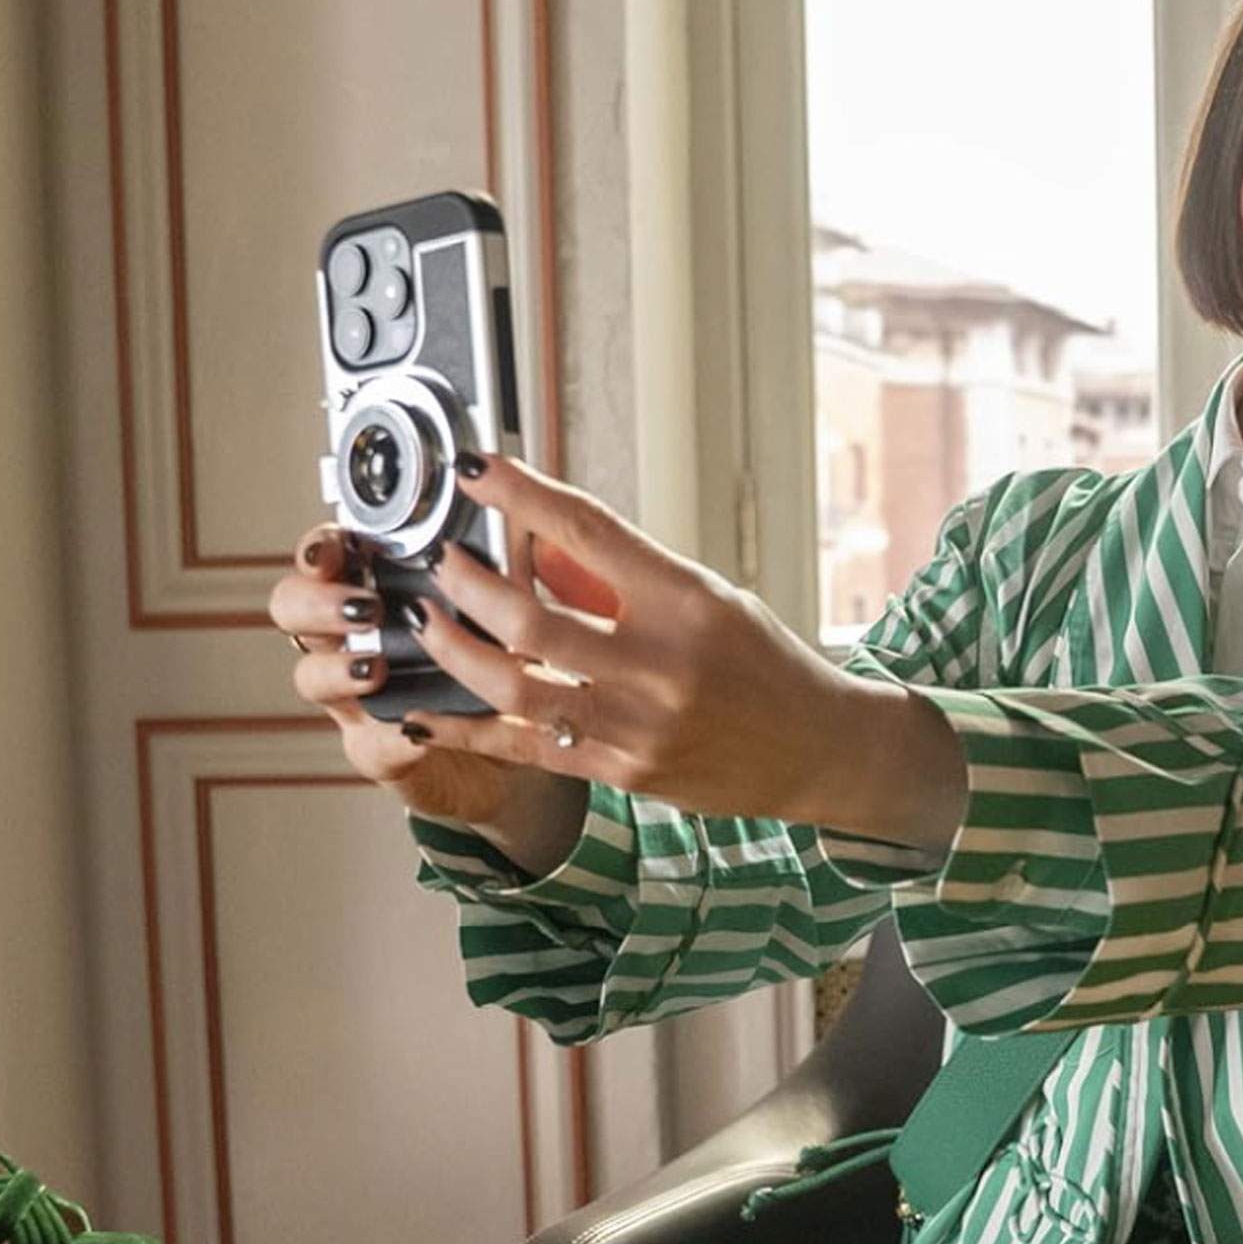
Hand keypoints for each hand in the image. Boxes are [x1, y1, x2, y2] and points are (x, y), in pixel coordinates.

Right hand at [269, 527, 585, 870]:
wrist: (523, 740)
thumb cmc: (505, 660)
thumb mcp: (507, 604)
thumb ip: (499, 563)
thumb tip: (517, 517)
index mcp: (374, 587)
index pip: (325, 554)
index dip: (317, 548)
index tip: (332, 550)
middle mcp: (351, 636)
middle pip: (292, 607)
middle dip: (316, 602)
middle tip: (364, 606)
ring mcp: (356, 694)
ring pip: (309, 676)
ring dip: (336, 668)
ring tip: (375, 666)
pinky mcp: (378, 748)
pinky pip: (368, 743)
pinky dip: (388, 737)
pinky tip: (414, 731)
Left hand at [402, 455, 965, 848]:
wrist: (818, 752)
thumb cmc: (765, 666)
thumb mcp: (706, 598)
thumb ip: (618, 577)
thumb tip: (537, 546)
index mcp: (687, 602)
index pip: (588, 532)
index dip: (522, 495)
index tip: (476, 471)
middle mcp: (661, 664)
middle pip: (530, 617)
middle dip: (467, 583)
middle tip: (440, 561)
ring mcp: (638, 726)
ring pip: (514, 685)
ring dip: (454, 649)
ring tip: (427, 621)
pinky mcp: (622, 773)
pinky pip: (525, 749)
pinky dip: (467, 728)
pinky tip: (424, 713)